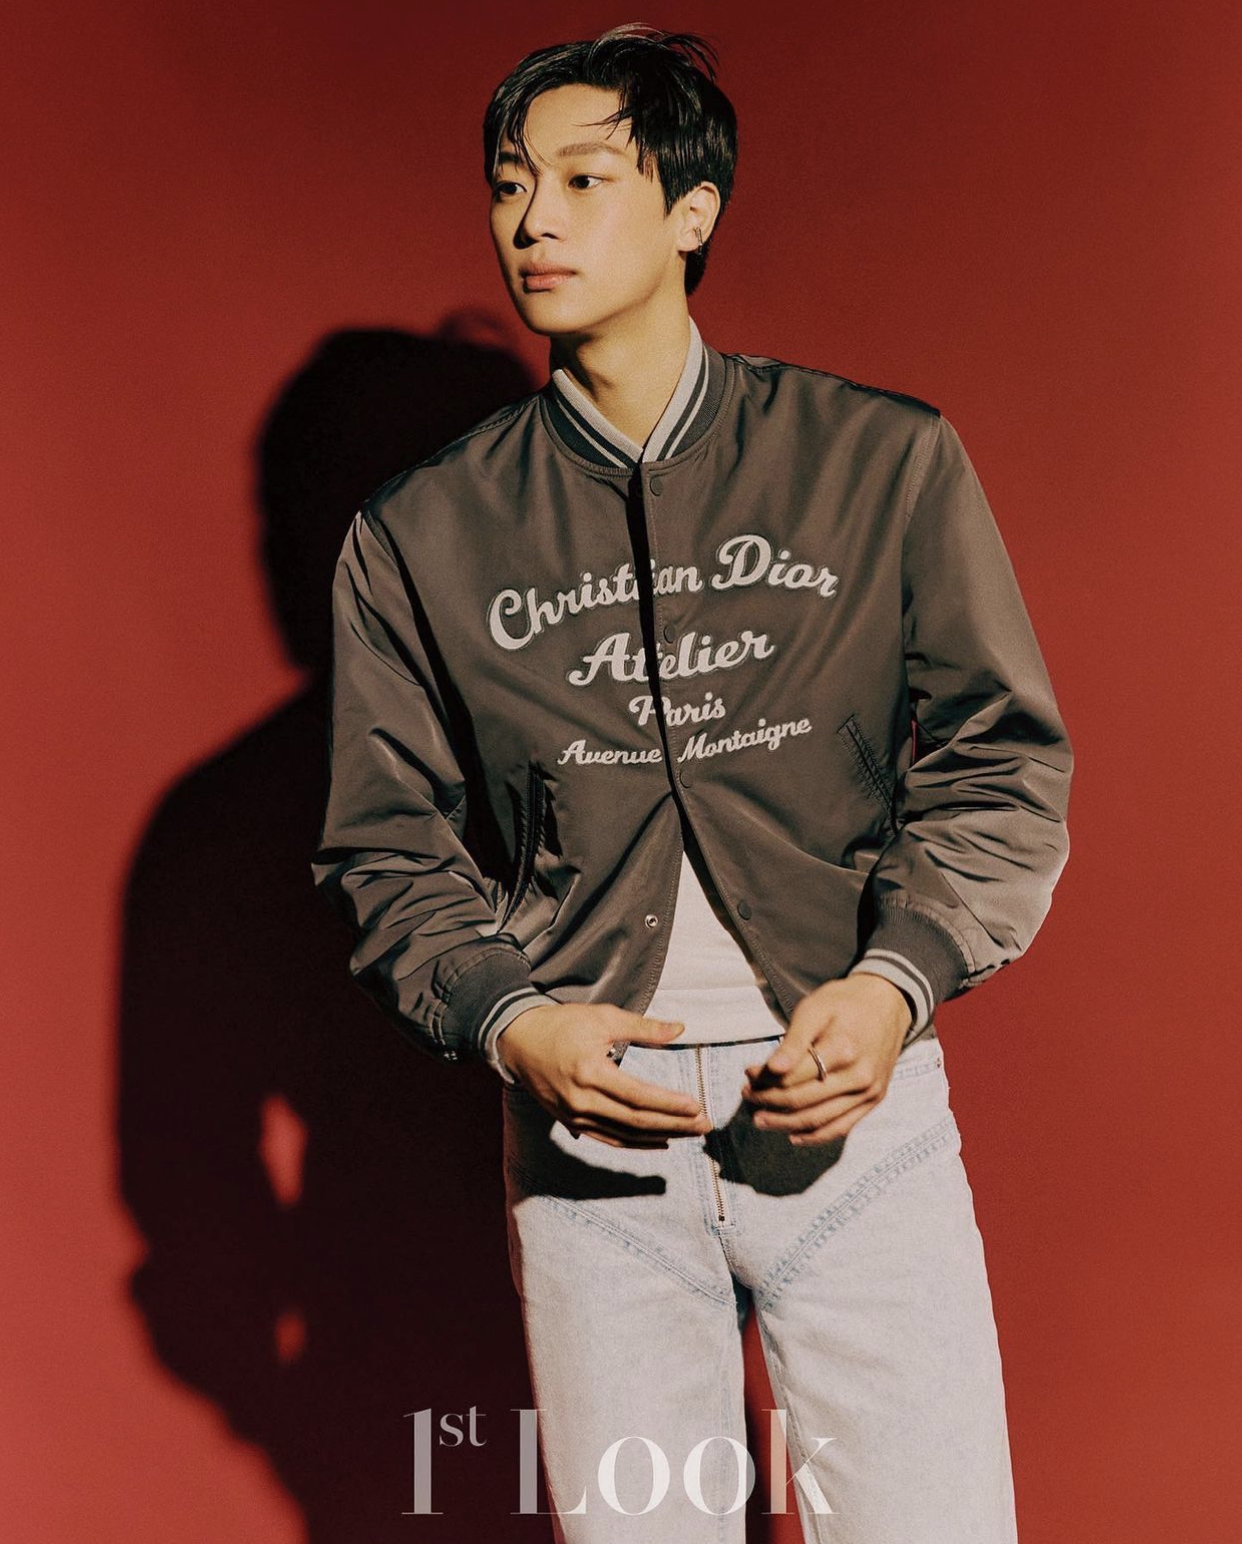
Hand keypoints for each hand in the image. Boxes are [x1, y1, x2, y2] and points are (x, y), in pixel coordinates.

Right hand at [499, 1002, 711, 1148]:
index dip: (669, 1104)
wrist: (517, 1039)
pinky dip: (636, 1143)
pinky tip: (660, 1141)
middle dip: (674, 1124)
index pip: (638, 1096)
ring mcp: (574, 1116)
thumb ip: (642, 1027)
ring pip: (624, 1135)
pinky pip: (608, 1139)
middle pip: (636, 1120)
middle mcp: (582, 1101)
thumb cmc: (561, 1024)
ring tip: (690, 1133)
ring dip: (660, 1136)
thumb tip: (680, 1028)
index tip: (697, 1106)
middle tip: (704, 1125)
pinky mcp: (570, 1122)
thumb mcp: (602, 1018)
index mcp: (590, 1072)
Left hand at [741, 973, 912, 1144]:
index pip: (792, 1077)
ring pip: (819, 1119)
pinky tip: (792, 1136)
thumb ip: (793, 1041)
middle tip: (746, 1095)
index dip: (764, 1079)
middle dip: (768, 1101)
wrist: (887, 1003)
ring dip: (785, 1123)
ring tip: (760, 1119)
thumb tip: (772, 1069)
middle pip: (802, 1100)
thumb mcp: (815, 1009)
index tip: (747, 1074)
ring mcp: (869, 1091)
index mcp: (843, 1049)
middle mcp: (859, 1075)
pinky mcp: (874, 1100)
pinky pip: (842, 1128)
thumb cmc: (844, 1003)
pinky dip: (815, 1136)